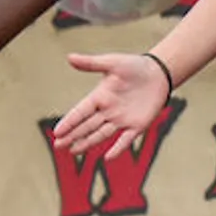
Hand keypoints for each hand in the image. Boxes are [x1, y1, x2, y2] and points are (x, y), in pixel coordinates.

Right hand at [54, 51, 172, 159]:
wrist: (158, 73)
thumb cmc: (134, 66)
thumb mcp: (112, 62)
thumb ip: (92, 63)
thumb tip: (69, 57)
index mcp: (99, 97)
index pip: (80, 112)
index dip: (69, 122)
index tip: (57, 132)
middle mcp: (108, 111)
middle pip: (86, 126)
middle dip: (72, 136)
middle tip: (58, 146)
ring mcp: (122, 119)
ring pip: (101, 134)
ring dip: (87, 143)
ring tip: (73, 151)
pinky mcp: (137, 125)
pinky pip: (126, 139)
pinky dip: (118, 148)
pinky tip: (108, 157)